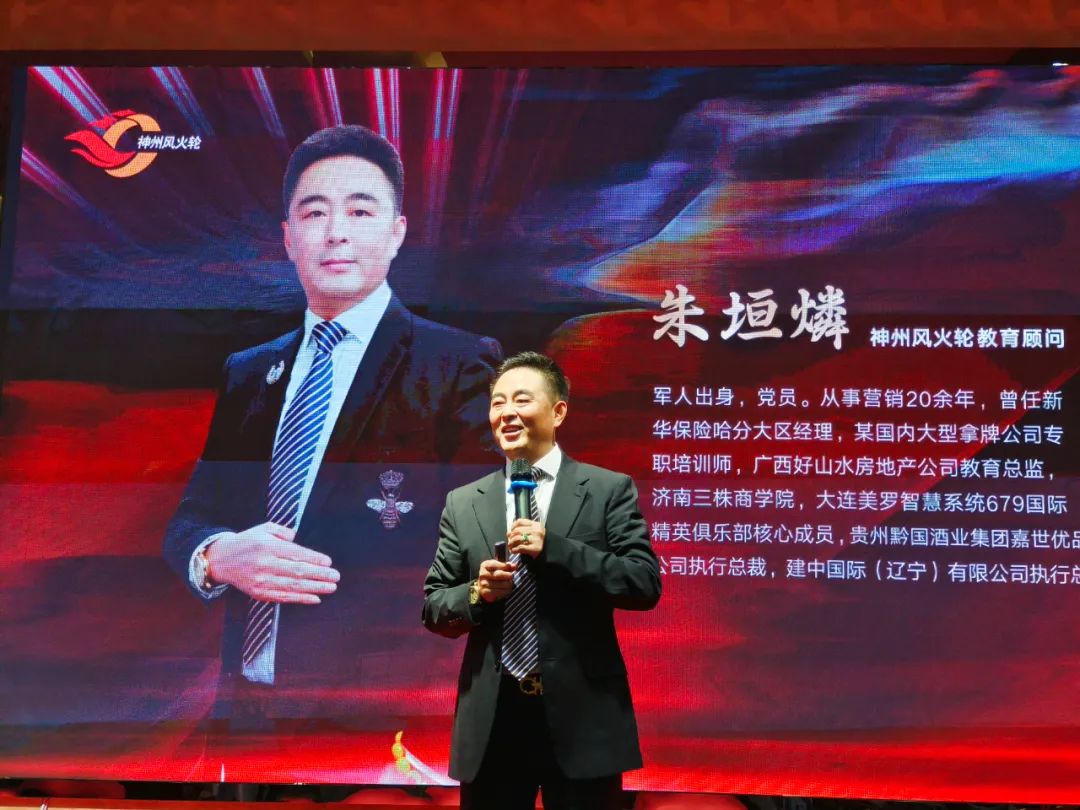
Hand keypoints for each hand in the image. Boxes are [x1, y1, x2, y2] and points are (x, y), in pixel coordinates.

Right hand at [205, 522, 339, 604]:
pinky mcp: (259, 593)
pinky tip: (314, 598)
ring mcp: (261, 581)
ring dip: (315, 588)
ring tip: (330, 588)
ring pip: (293, 586)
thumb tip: (297, 538)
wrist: (221, 560)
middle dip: (320, 575)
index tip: (328, 562)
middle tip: (335, 576)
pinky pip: (283, 597)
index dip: (314, 559)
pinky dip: (300, 599)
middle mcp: (264, 565)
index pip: (295, 554)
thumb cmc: (247, 542)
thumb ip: (283, 531)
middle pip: (297, 571)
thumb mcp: (264, 529)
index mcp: (267, 547)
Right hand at [477, 558, 516, 602]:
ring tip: (509, 584)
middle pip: (499, 574)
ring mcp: (483, 584)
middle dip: (508, 575)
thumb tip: (514, 566)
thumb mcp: (500, 567)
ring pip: (502, 584)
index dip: (505, 566)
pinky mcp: (486, 593)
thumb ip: (508, 566)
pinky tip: (506, 589)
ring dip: (508, 584)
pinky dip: (505, 591)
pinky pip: (500, 592)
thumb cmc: (495, 575)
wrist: (486, 587)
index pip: (496, 565)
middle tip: (511, 577)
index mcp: (485, 565)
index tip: (512, 568)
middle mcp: (482, 574)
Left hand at [507, 518, 543, 558]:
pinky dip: (514, 549)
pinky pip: (520, 547)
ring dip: (511, 543)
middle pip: (517, 531)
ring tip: (510, 547)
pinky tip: (514, 551)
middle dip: (510, 537)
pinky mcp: (535, 548)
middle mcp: (536, 531)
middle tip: (509, 541)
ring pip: (517, 538)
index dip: (513, 526)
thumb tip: (509, 533)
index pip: (520, 521)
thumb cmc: (539, 542)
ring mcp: (536, 539)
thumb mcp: (534, 533)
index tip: (510, 531)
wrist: (549, 552)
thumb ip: (523, 530)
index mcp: (536, 525)